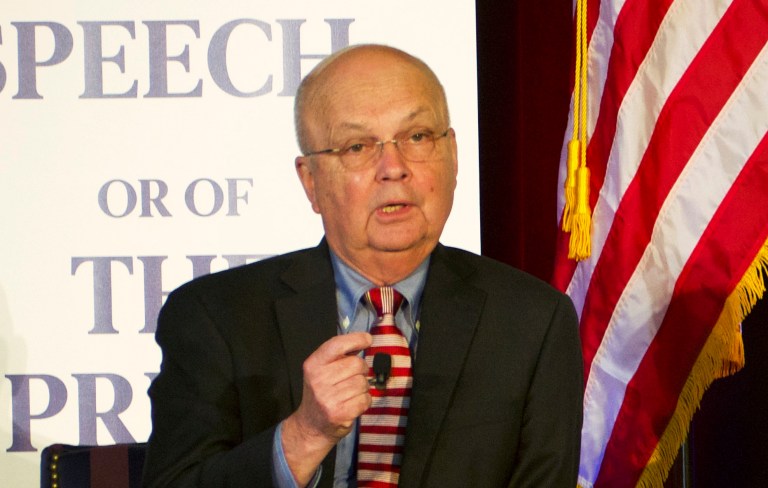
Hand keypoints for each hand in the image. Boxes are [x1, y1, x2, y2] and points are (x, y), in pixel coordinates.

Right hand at [282, 332, 371, 483]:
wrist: (310, 426)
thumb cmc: (320, 393)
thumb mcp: (321, 370)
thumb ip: (338, 356)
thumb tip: (363, 340)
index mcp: (313, 365)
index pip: (337, 344)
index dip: (356, 339)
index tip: (368, 339)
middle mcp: (318, 380)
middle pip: (357, 364)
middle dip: (361, 370)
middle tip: (352, 378)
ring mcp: (328, 398)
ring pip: (363, 382)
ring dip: (362, 387)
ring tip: (350, 393)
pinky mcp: (340, 413)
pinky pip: (365, 399)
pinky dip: (364, 401)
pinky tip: (353, 404)